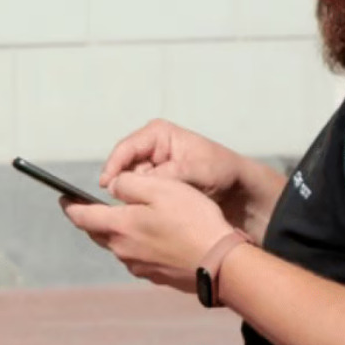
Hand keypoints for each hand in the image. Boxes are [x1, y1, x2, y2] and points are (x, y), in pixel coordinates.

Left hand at [62, 173, 235, 293]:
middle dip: (92, 218)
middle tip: (92, 206)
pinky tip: (155, 236)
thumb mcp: (161, 189)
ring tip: (130, 218)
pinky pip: (137, 256)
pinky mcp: (156, 275)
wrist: (223, 264)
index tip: (63, 198)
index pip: (81, 216)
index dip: (70, 206)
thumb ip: (129, 184)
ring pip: (118, 245)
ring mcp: (139, 266)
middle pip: (97, 232)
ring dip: (118, 231)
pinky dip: (138, 244)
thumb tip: (113, 187)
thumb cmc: (194, 222)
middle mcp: (123, 250)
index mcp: (119, 227)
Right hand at [103, 119, 257, 227]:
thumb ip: (164, 176)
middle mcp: (149, 146)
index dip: (113, 167)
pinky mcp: (153, 180)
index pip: (126, 149)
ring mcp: (150, 164)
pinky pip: (138, 191)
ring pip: (129, 181)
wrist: (237, 188)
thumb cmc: (220, 170)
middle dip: (122, 184)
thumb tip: (135, 184)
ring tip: (138, 209)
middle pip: (123, 166)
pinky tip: (144, 211)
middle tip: (123, 204)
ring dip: (132, 194)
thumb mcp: (194, 171)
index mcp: (157, 134)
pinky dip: (140, 200)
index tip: (107, 186)